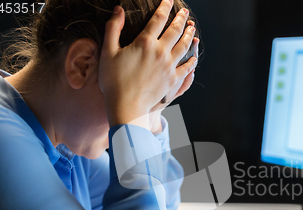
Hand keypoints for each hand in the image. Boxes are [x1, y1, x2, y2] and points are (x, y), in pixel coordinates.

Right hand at [98, 1, 197, 128]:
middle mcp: (160, 52)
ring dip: (189, 35)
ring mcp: (169, 66)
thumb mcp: (107, 52)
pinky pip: (187, 68)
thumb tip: (119, 10)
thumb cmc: (113, 81)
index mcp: (144, 43)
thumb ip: (113, 28)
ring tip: (192, 28)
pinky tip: (194, 56)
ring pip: (184, 46)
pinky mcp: (173, 80)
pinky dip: (192, 60)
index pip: (158, 19)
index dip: (164, 7)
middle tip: (185, 12)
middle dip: (181, 18)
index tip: (169, 0)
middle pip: (175, 30)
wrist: (126, 106)